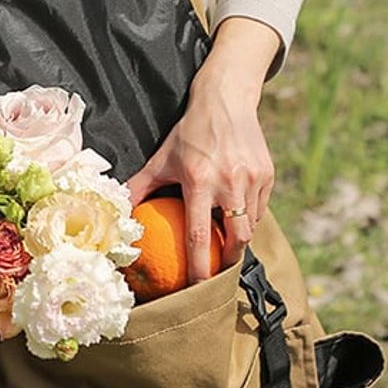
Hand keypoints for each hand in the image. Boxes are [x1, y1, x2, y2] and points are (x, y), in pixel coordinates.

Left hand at [125, 20, 279, 282]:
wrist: (226, 100)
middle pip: (236, 239)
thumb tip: (120, 213)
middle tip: (218, 272)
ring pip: (251, 225)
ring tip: (227, 250)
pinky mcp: (267, 175)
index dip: (199, 267)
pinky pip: (260, 208)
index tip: (196, 287)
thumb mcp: (161, 158)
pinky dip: (248, 218)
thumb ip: (140, 186)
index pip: (200, 236)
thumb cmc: (189, 133)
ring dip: (239, 240)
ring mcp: (252, 179)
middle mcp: (229, 182)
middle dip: (229, 261)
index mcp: (199, 181)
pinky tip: (238, 221)